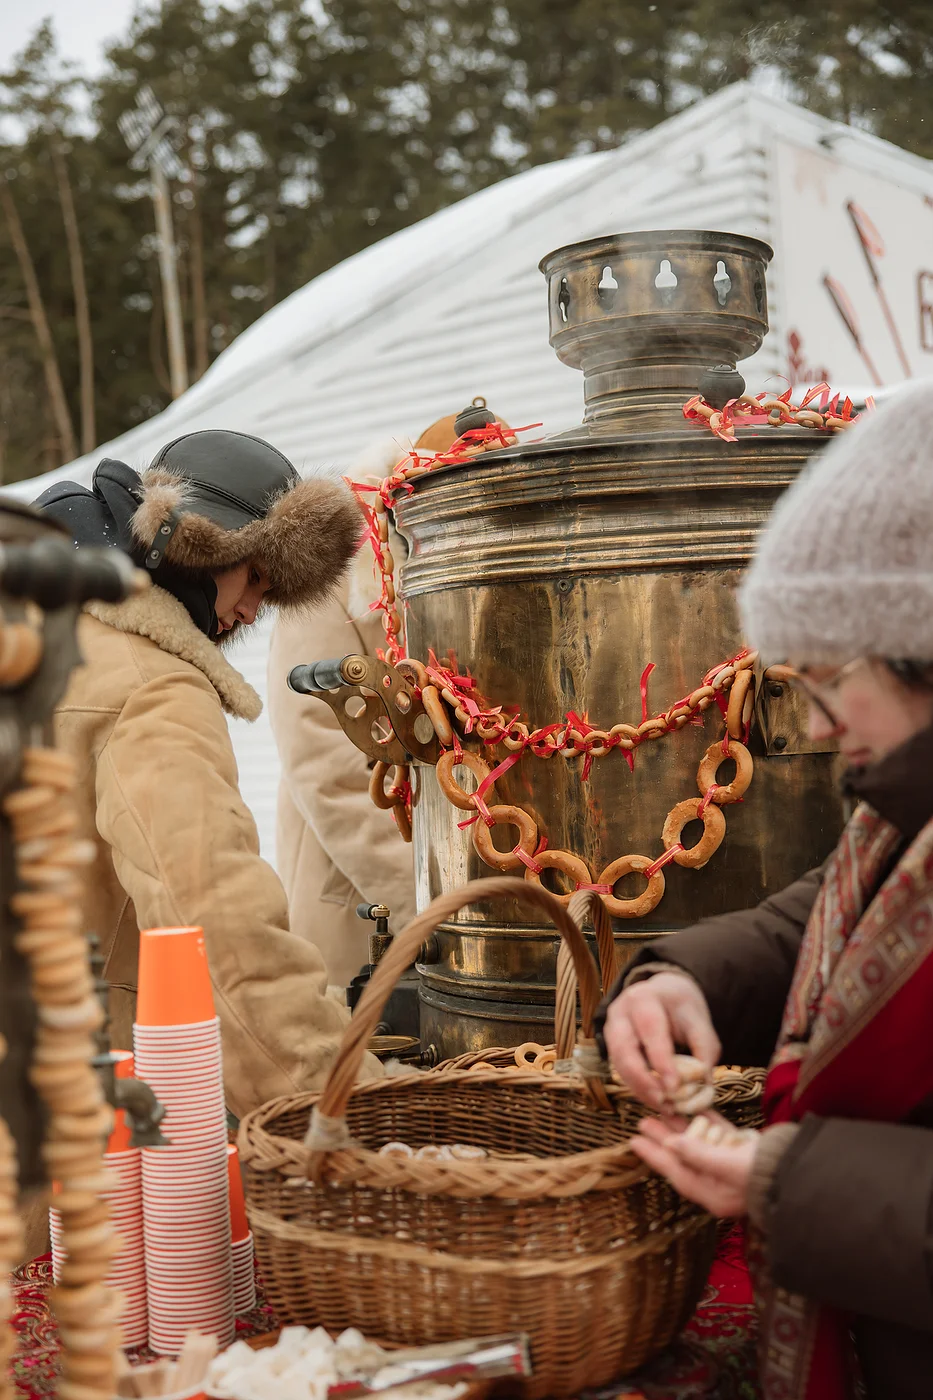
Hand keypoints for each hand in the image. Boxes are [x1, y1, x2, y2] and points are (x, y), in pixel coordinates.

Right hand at [603, 972, 719, 1107]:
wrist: (664, 995)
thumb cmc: (681, 1009)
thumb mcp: (699, 1020)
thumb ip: (704, 1049)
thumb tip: (704, 1084)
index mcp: (645, 997)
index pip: (650, 1028)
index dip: (661, 1060)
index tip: (675, 1087)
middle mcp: (621, 1011)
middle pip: (624, 1048)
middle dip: (643, 1080)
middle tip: (664, 1102)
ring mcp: (611, 1029)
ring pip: (619, 1064)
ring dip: (640, 1089)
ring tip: (664, 1107)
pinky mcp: (611, 1046)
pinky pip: (621, 1071)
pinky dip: (638, 1088)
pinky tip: (656, 1100)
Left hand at [631, 1113, 755, 1216]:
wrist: (805, 1173)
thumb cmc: (767, 1175)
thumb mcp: (729, 1167)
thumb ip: (699, 1155)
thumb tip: (671, 1145)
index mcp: (713, 1195)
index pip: (676, 1172)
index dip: (654, 1155)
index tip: (633, 1140)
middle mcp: (720, 1182)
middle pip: (684, 1156)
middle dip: (664, 1138)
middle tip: (643, 1121)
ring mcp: (733, 1166)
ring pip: (700, 1142)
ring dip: (682, 1125)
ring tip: (663, 1109)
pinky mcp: (746, 1151)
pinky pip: (720, 1135)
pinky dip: (707, 1121)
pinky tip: (694, 1107)